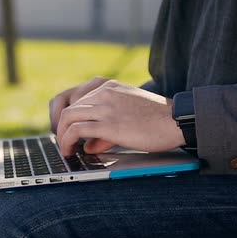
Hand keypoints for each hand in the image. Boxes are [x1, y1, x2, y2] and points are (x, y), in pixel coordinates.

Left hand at [56, 80, 186, 155]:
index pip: (75, 97)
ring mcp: (106, 107)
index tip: (65, 130)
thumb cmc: (156, 120)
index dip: (65, 116)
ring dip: (62, 136)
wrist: (175, 120)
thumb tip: (88, 145)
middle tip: (63, 143)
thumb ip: (106, 125)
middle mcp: (104, 92)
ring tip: (65, 150)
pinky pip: (77, 130)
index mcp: (109, 86)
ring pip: (69, 117)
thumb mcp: (127, 113)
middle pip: (68, 106)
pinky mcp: (109, 124)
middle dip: (61, 127)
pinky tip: (71, 151)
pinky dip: (67, 141)